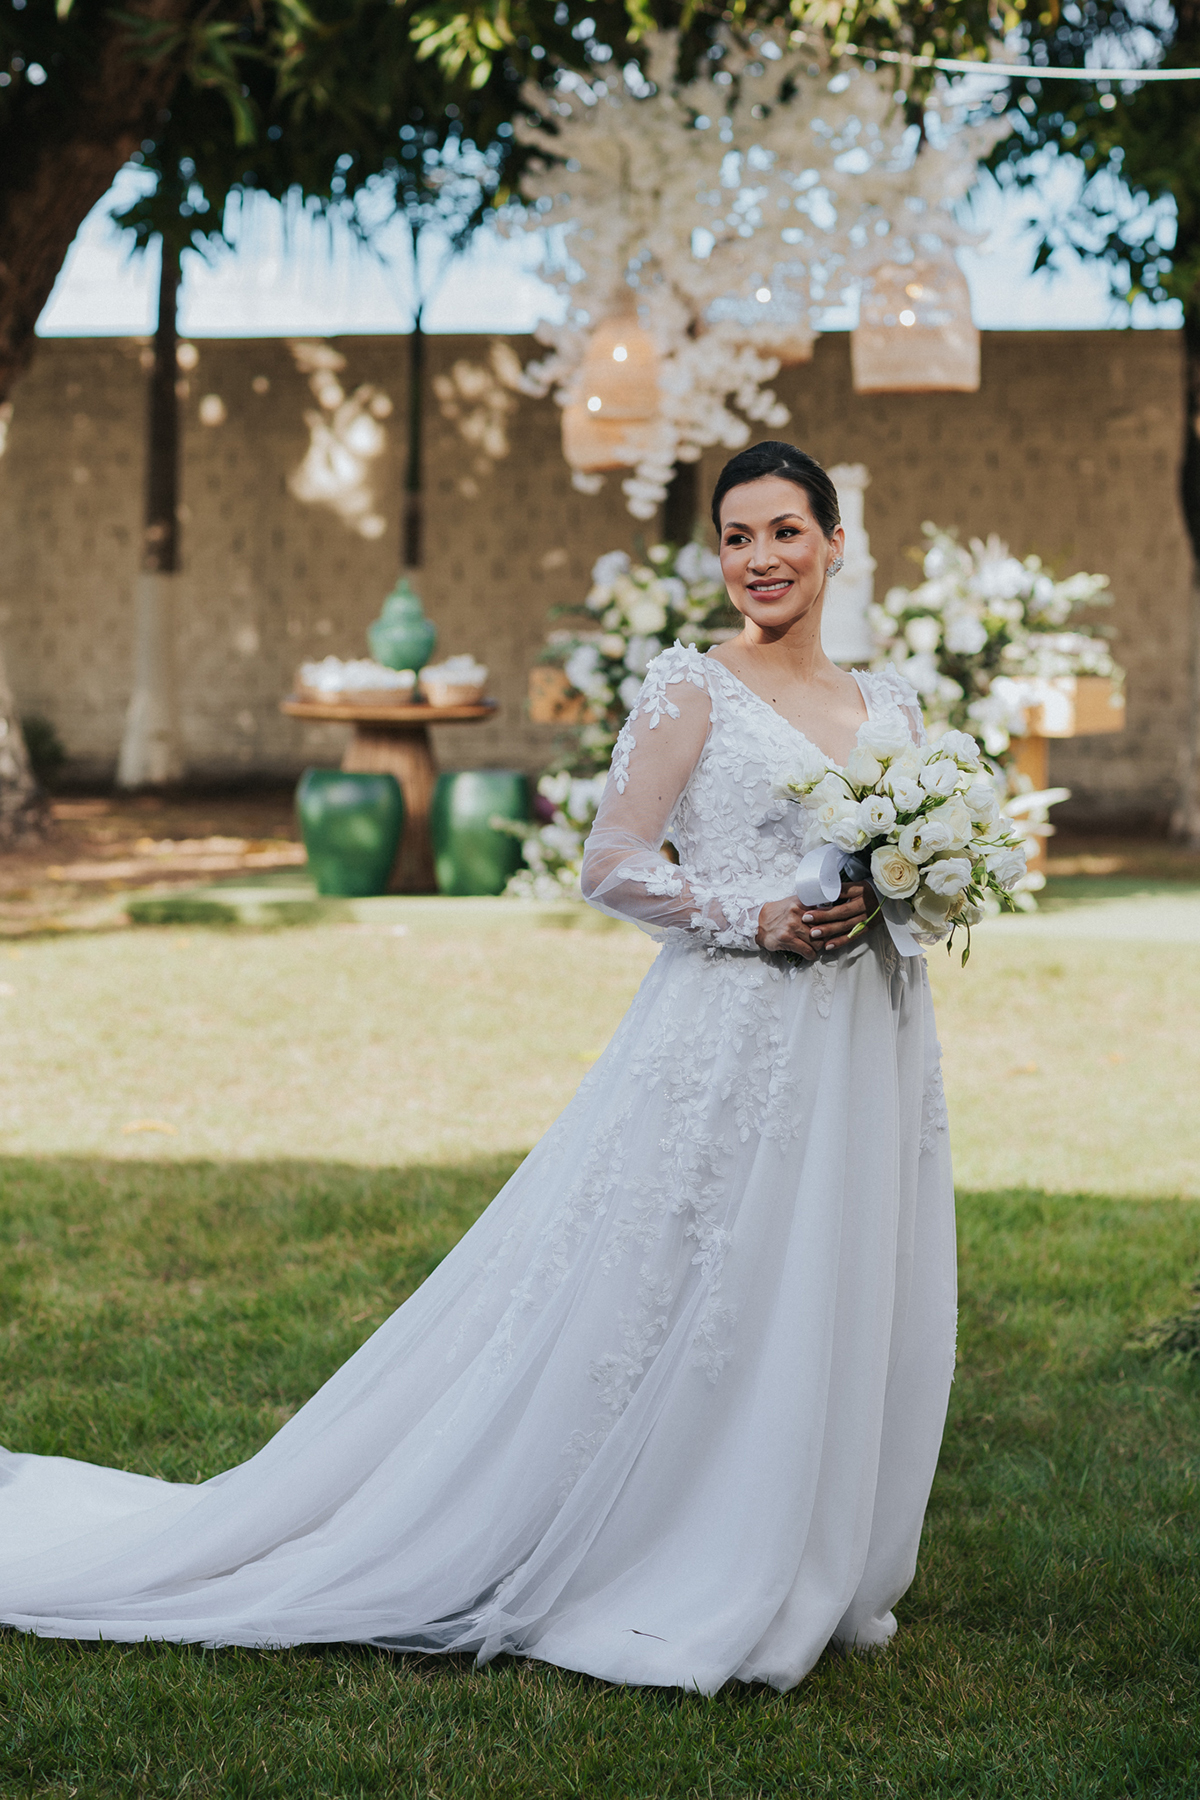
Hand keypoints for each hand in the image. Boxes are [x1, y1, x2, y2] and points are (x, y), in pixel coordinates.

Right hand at [755, 882, 878, 958]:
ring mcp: (792, 926)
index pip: (826, 911)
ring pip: (817, 941)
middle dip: (826, 936)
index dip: (833, 920)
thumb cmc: (778, 913)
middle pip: (824, 928)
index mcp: (802, 902)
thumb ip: (811, 905)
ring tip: (816, 947)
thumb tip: (831, 908)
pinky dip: (811, 955)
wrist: (757, 921)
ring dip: (818, 947)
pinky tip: (809, 954)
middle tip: (825, 939)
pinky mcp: (787, 939)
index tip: (837, 924)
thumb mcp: (794, 902)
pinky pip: (807, 950)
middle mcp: (798, 913)